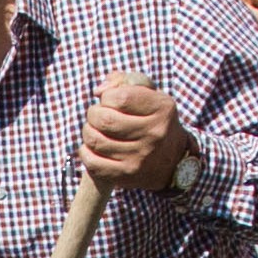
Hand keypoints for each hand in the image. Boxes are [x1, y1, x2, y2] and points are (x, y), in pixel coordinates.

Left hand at [81, 72, 194, 193]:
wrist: (171, 162)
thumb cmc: (153, 120)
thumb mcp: (149, 95)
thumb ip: (124, 81)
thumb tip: (98, 90)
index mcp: (162, 109)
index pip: (120, 97)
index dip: (107, 96)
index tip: (109, 101)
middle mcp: (154, 134)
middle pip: (104, 120)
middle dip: (93, 114)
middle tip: (97, 115)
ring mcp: (140, 157)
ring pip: (95, 140)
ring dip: (88, 132)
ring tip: (94, 130)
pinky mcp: (127, 176)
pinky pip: (93, 162)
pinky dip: (86, 152)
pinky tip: (92, 147)